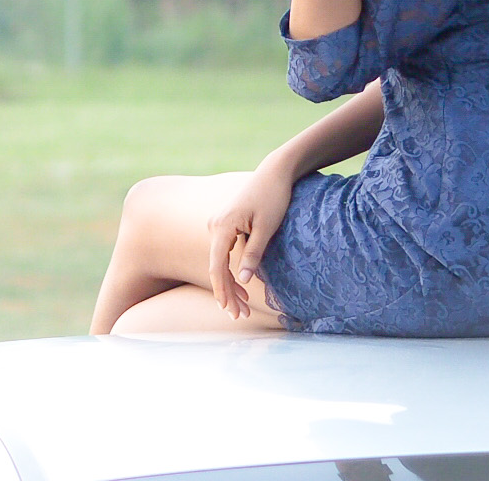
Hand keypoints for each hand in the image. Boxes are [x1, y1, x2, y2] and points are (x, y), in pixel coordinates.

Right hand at [207, 163, 294, 319]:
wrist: (274, 172)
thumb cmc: (273, 198)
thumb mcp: (267, 229)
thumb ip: (253, 254)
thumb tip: (243, 280)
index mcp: (222, 227)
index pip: (216, 266)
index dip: (223, 291)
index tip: (231, 311)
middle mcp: (214, 224)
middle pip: (216, 266)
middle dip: (226, 293)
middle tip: (239, 316)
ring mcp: (218, 223)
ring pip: (219, 260)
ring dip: (229, 283)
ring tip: (242, 306)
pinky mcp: (226, 223)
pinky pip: (224, 251)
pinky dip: (231, 269)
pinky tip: (240, 285)